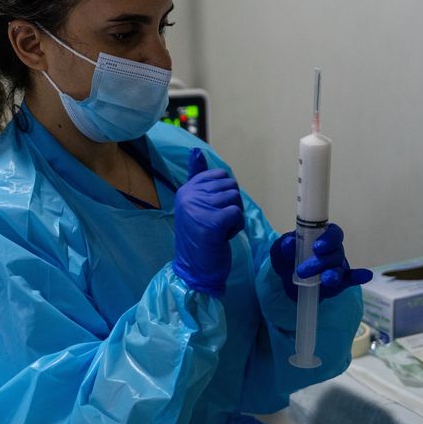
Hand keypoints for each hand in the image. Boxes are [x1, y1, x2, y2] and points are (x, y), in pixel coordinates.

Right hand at [172, 148, 244, 295]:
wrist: (194, 271)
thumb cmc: (199, 240)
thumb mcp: (195, 206)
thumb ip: (198, 179)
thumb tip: (197, 152)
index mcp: (186, 190)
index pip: (220, 175)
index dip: (225, 194)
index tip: (214, 211)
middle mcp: (189, 195)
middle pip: (230, 186)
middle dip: (231, 206)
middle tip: (218, 223)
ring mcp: (199, 208)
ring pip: (235, 199)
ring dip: (234, 217)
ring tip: (220, 230)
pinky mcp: (212, 222)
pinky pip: (237, 213)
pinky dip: (236, 226)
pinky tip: (223, 237)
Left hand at [269, 223, 372, 301]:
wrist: (287, 282)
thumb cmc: (287, 259)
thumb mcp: (279, 251)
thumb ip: (283, 246)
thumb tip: (289, 243)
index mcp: (320, 237)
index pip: (333, 232)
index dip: (328, 238)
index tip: (317, 247)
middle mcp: (333, 250)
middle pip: (335, 252)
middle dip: (320, 262)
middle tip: (302, 270)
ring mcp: (338, 266)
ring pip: (339, 269)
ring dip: (332, 274)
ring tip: (325, 279)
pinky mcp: (340, 282)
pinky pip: (351, 279)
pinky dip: (358, 277)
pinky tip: (365, 276)